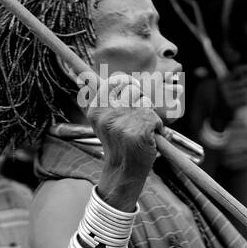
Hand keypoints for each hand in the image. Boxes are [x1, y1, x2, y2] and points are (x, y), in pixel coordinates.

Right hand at [88, 75, 163, 190]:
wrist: (124, 169)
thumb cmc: (118, 142)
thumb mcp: (103, 120)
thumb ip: (103, 99)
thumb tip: (87, 78)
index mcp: (96, 109)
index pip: (114, 81)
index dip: (126, 81)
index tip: (132, 86)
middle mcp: (107, 114)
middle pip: (132, 89)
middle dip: (140, 99)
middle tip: (138, 116)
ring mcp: (124, 123)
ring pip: (146, 102)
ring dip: (149, 114)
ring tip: (142, 128)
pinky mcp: (140, 130)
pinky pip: (156, 119)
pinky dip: (158, 128)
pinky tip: (149, 138)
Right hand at [213, 65, 246, 121]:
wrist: (219, 112)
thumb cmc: (226, 96)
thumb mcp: (227, 84)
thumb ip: (238, 76)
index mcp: (222, 80)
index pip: (235, 71)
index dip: (244, 68)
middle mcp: (224, 87)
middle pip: (244, 82)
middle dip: (245, 86)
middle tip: (239, 91)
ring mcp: (228, 96)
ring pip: (245, 92)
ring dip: (244, 95)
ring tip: (236, 98)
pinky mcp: (232, 104)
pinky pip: (245, 100)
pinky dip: (244, 102)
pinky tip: (237, 104)